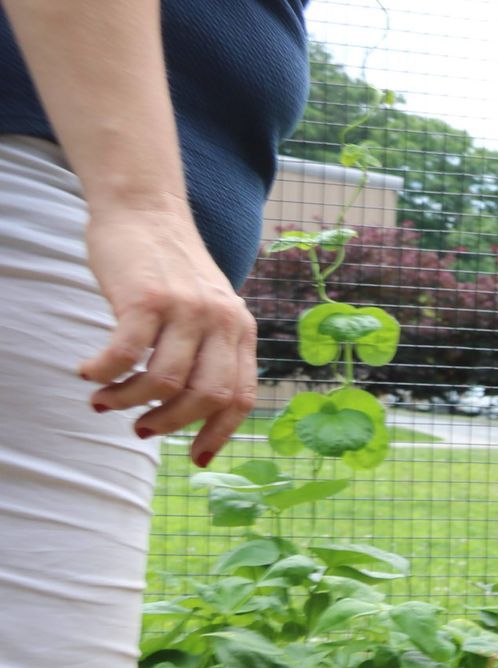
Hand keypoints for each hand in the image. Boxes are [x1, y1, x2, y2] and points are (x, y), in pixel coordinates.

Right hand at [78, 200, 257, 466]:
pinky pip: (125, 354)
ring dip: (128, 402)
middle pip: (205, 396)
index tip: (195, 458)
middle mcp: (222, 320)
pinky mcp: (146, 298)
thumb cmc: (168, 269)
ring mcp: (186, 309)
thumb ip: (208, 350)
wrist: (144, 209)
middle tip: (140, 430)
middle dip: (170, 424)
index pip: (240, 396)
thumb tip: (190, 409)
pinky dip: (104, 373)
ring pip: (163, 382)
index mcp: (241, 329)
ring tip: (103, 403)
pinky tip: (88, 373)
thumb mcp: (207, 309)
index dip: (219, 433)